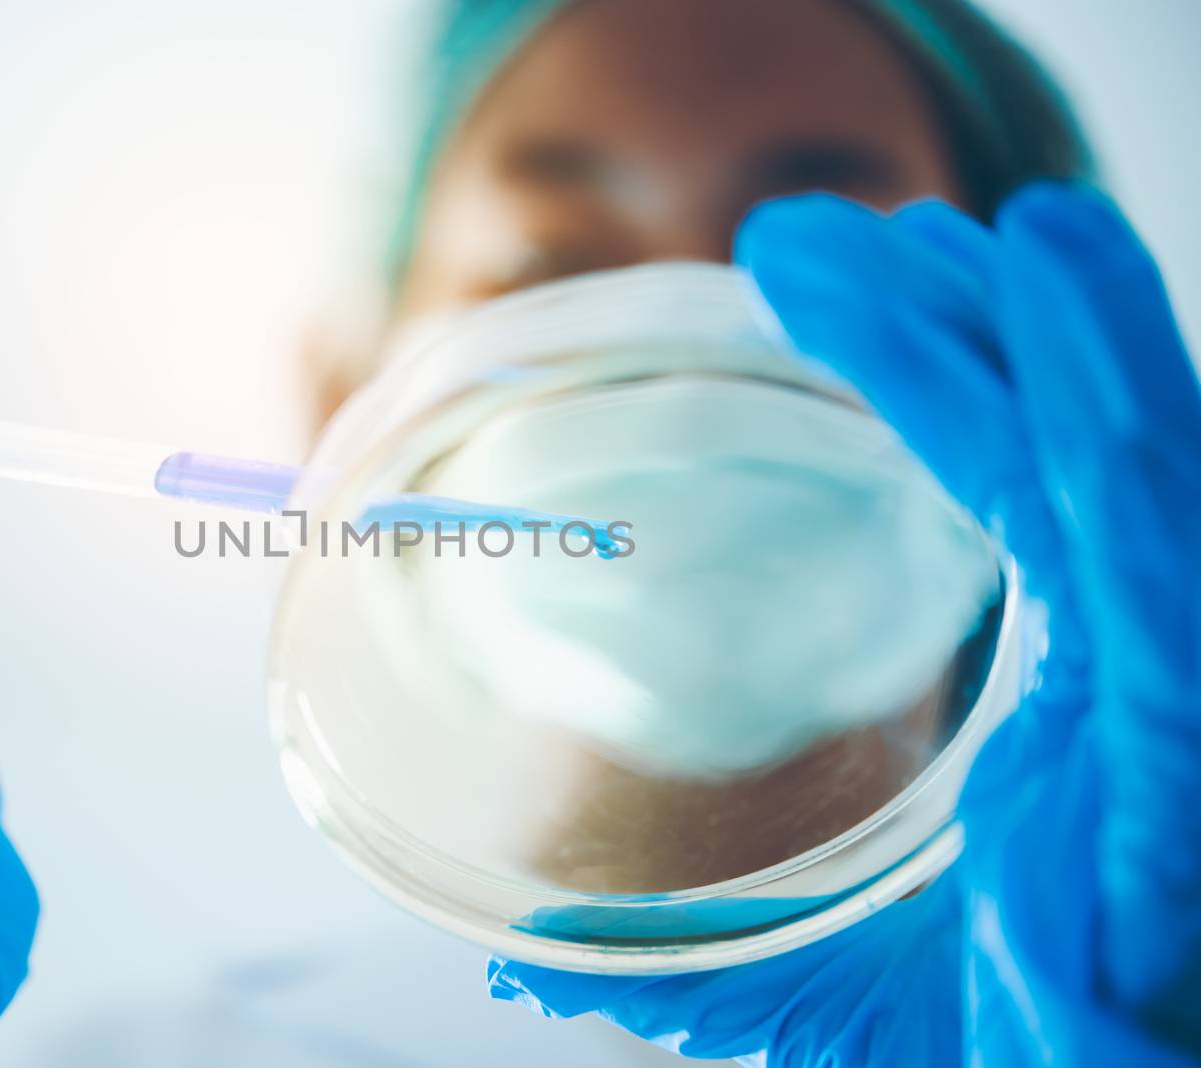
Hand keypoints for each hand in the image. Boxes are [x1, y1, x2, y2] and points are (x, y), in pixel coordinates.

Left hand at [488, 185, 1200, 1065]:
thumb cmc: (1001, 1059)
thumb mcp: (813, 990)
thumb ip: (680, 951)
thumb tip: (518, 951)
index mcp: (1071, 721)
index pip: (1020, 513)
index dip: (947, 398)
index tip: (832, 309)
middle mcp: (1135, 684)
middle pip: (1058, 462)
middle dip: (957, 339)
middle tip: (821, 247)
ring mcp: (1174, 690)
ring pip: (1113, 457)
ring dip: (1019, 322)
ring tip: (913, 230)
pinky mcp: (1184, 720)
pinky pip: (1148, 527)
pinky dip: (1111, 381)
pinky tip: (1039, 269)